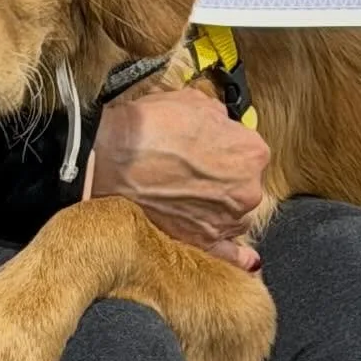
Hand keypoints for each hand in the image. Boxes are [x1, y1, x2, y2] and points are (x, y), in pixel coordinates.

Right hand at [88, 86, 268, 270]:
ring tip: (186, 192)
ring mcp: (226, 221)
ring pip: (234, 211)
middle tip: (191, 165)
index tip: (209, 144)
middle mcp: (247, 191)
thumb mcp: (193, 102)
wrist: (108, 158)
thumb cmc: (147, 129)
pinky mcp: (203, 242)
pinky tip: (244, 257)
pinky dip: (237, 256)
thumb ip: (219, 117)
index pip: (250, 148)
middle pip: (244, 182)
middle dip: (224, 174)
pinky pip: (231, 254)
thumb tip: (221, 124)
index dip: (226, 144)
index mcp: (251, 153)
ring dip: (219, 204)